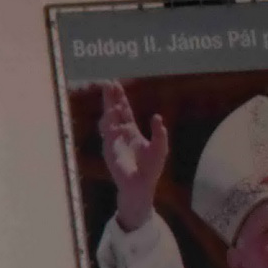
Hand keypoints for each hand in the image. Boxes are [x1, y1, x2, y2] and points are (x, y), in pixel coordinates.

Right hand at [97, 82, 168, 231]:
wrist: (140, 185)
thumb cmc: (151, 168)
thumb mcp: (160, 148)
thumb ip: (159, 133)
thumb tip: (156, 116)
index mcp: (132, 131)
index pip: (124, 110)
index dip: (120, 98)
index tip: (116, 84)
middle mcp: (120, 133)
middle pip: (114, 111)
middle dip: (110, 98)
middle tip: (108, 83)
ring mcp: (113, 140)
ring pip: (108, 120)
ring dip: (110, 109)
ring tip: (113, 99)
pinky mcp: (109, 149)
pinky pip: (107, 133)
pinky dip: (109, 123)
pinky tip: (111, 114)